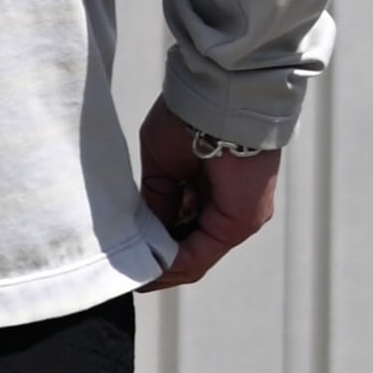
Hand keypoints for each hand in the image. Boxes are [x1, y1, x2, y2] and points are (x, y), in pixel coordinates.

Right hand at [135, 99, 279, 290]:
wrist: (216, 99)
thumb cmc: (189, 118)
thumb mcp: (163, 166)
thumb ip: (159, 199)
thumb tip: (149, 230)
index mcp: (215, 191)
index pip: (187, 229)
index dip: (158, 245)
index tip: (132, 255)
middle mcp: (231, 209)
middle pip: (193, 248)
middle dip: (160, 262)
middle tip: (132, 272)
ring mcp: (240, 218)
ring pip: (198, 256)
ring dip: (165, 267)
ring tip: (137, 273)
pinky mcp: (240, 222)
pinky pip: (202, 253)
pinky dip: (174, 263)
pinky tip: (151, 267)